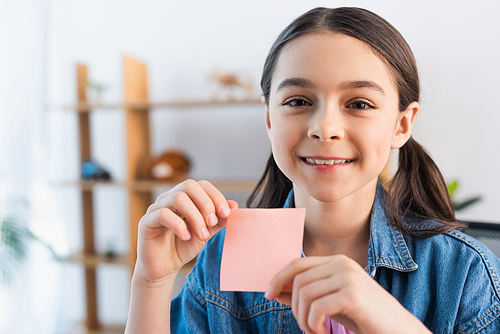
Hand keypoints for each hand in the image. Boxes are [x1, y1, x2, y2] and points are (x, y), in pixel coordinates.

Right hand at [134, 179, 237, 283]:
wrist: (164, 268)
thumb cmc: (183, 246)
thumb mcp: (206, 232)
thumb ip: (219, 219)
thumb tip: (234, 205)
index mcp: (185, 198)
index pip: (201, 185)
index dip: (216, 196)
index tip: (226, 213)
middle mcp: (169, 198)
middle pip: (189, 186)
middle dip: (206, 204)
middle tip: (212, 223)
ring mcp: (156, 208)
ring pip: (178, 198)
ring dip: (195, 216)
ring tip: (202, 235)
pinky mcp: (146, 221)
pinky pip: (163, 214)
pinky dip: (179, 225)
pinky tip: (186, 237)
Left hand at [266, 255, 430, 333]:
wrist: (399, 331)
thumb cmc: (363, 318)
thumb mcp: (329, 305)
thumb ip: (304, 295)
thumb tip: (274, 290)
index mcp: (337, 262)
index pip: (298, 263)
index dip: (279, 278)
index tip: (268, 294)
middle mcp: (342, 264)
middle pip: (298, 280)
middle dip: (294, 307)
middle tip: (306, 327)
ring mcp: (348, 277)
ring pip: (304, 294)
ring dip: (303, 319)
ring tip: (315, 331)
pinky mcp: (352, 294)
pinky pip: (316, 307)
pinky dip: (313, 324)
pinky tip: (322, 333)